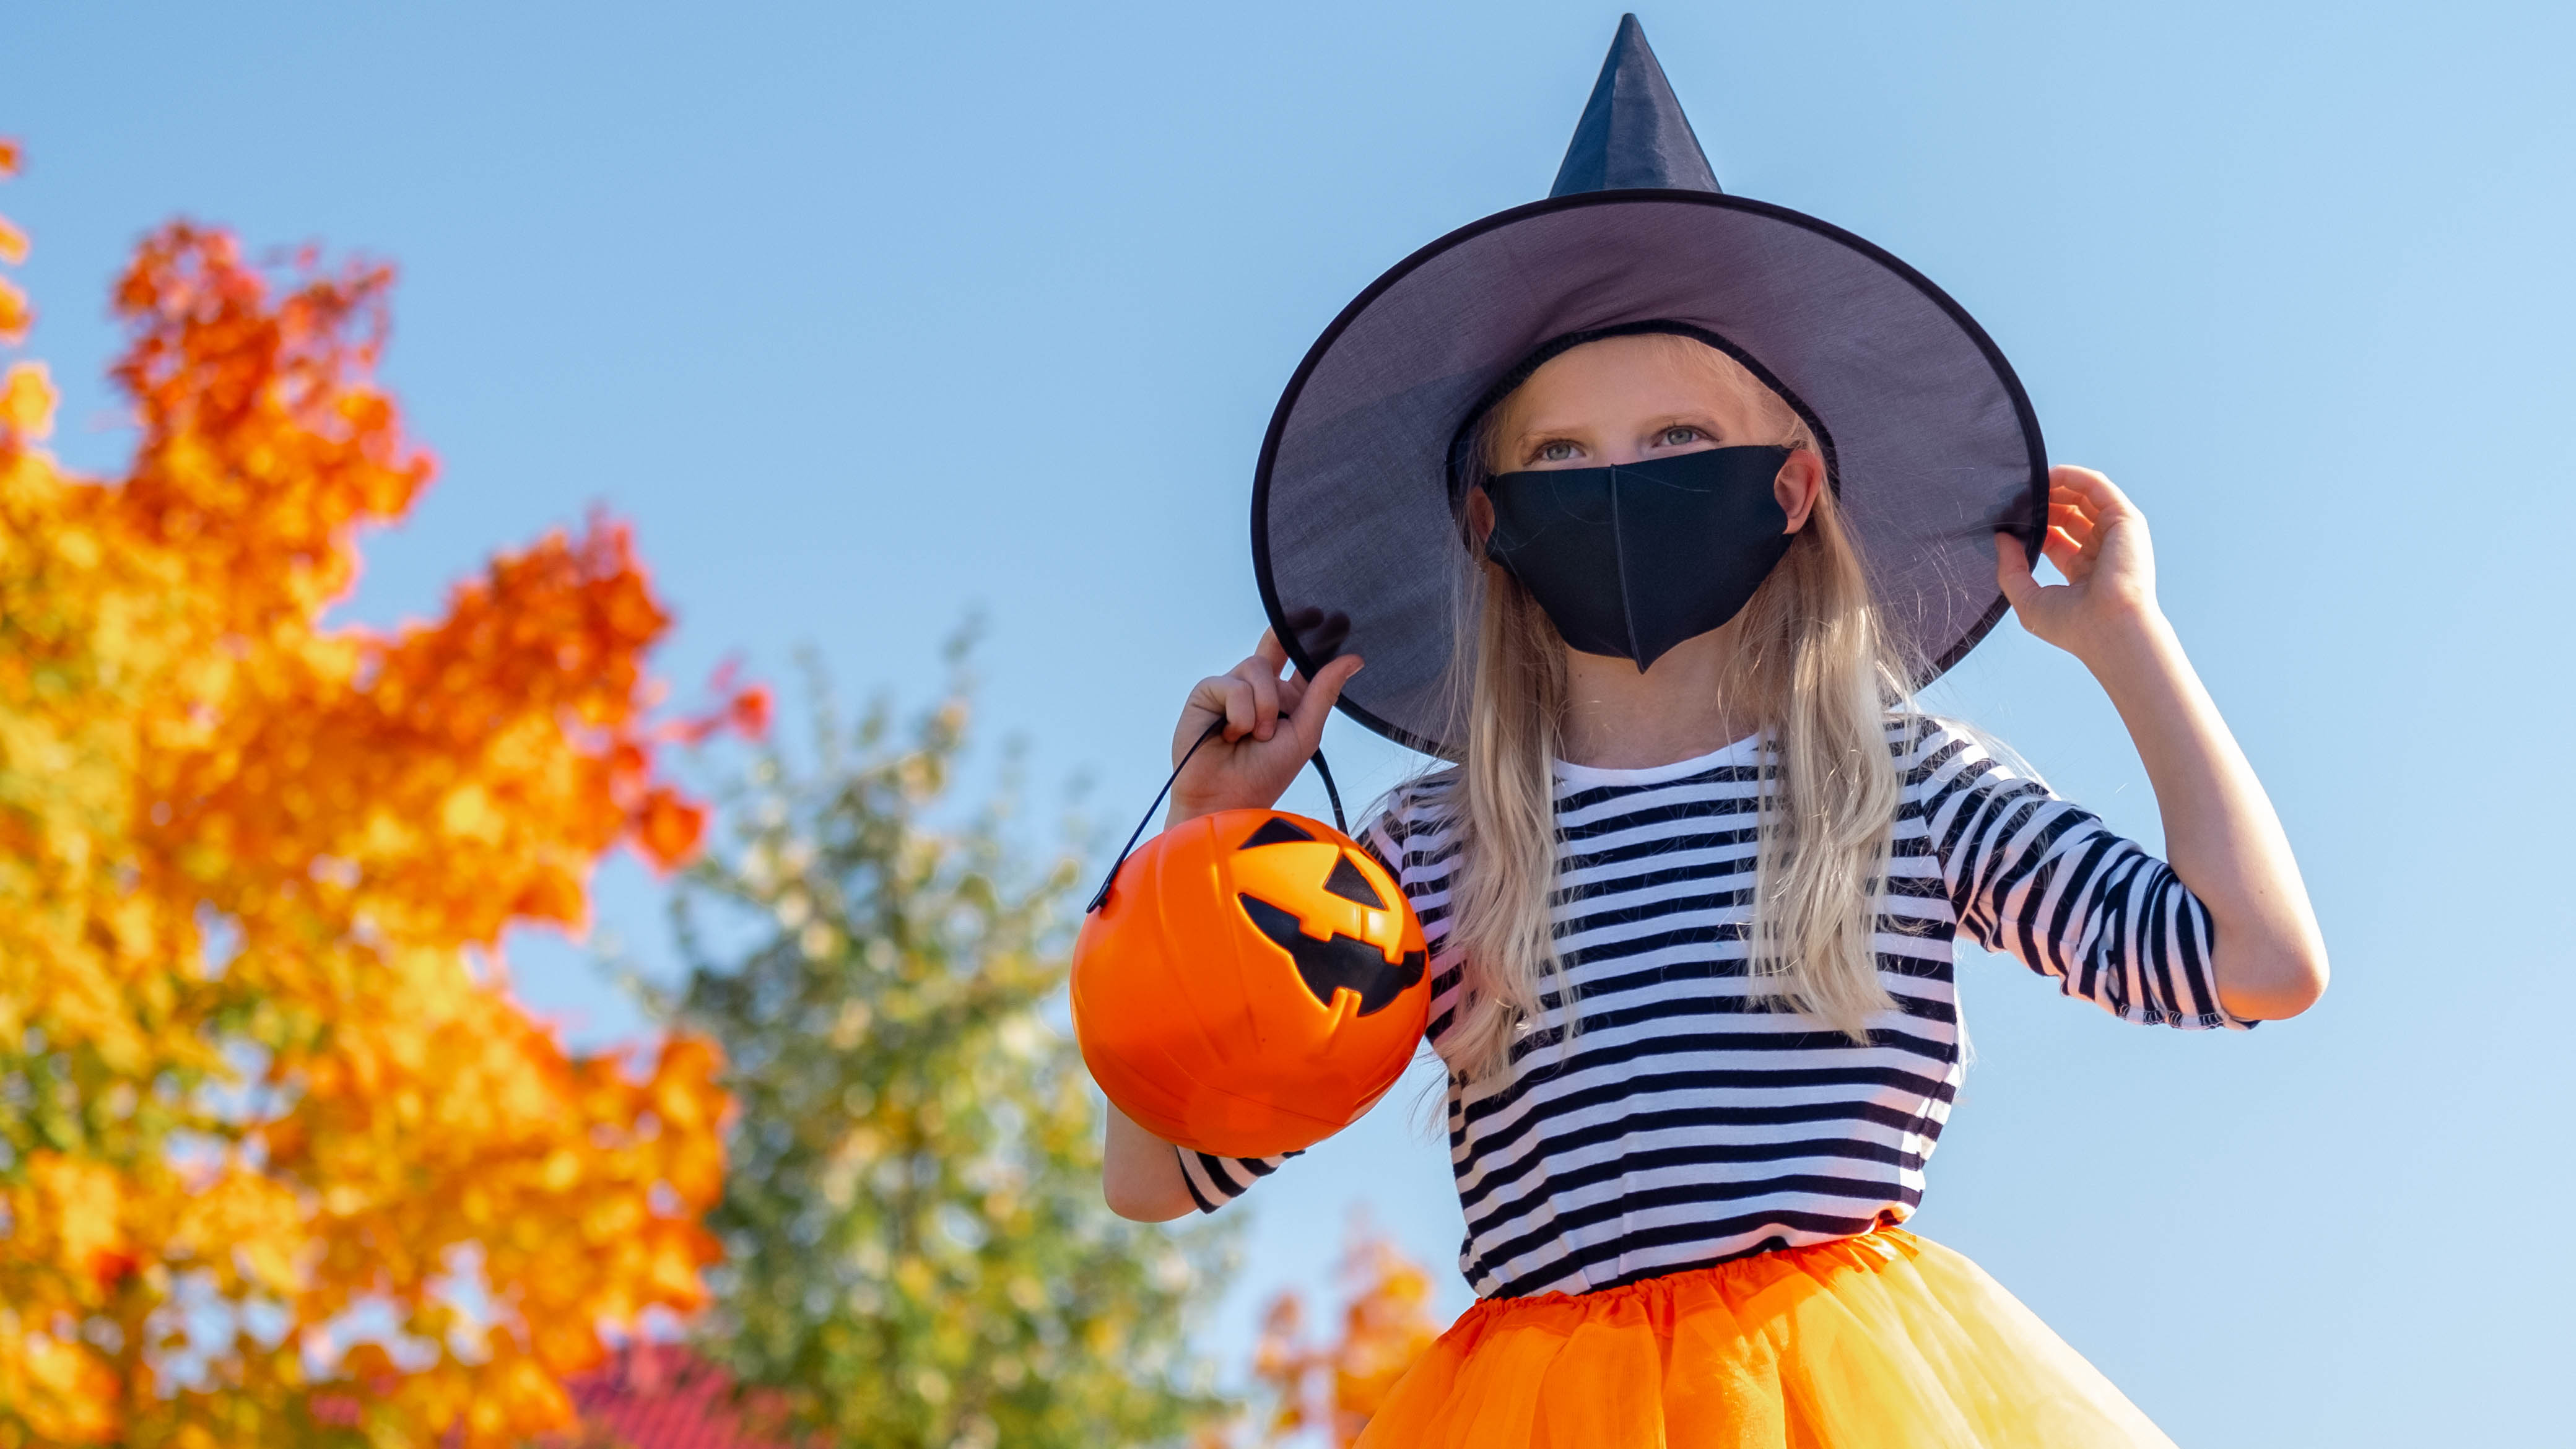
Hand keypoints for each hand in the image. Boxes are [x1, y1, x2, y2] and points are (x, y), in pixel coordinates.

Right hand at [1167, 631, 1362, 824]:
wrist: (1228, 800)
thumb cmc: (1266, 775)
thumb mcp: (1305, 732)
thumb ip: (1323, 692)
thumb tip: (1354, 658)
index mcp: (1284, 699)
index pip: (1302, 662)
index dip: (1315, 639)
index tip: (1335, 617)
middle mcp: (1257, 689)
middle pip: (1274, 646)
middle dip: (1288, 628)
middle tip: (1311, 614)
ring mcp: (1231, 689)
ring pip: (1256, 667)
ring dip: (1264, 705)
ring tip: (1257, 736)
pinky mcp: (1206, 693)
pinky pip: (1233, 685)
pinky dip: (1241, 713)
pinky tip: (1233, 735)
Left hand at [1994, 465, 2162, 663]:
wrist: (2110, 630)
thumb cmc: (2073, 626)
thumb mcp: (2028, 599)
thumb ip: (2010, 569)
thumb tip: (2001, 538)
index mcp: (2083, 572)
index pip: (2056, 539)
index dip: (2033, 525)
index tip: (2007, 519)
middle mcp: (2102, 552)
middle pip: (2070, 515)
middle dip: (2042, 503)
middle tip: (2014, 497)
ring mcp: (2116, 535)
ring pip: (2084, 497)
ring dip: (2057, 485)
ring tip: (2028, 482)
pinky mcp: (2126, 520)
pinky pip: (2098, 487)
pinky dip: (2074, 476)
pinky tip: (2050, 474)